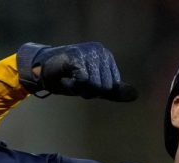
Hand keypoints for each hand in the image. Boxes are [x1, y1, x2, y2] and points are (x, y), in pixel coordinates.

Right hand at [17, 42, 137, 101]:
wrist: (42, 71)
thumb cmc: (69, 78)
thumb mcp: (96, 86)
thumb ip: (115, 91)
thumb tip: (135, 95)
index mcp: (107, 57)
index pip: (112, 87)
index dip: (97, 92)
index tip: (85, 82)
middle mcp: (99, 51)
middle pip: (104, 87)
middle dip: (89, 91)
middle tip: (76, 82)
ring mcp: (87, 52)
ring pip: (95, 86)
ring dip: (81, 89)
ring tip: (71, 80)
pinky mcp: (76, 56)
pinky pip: (84, 81)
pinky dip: (74, 86)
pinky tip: (67, 78)